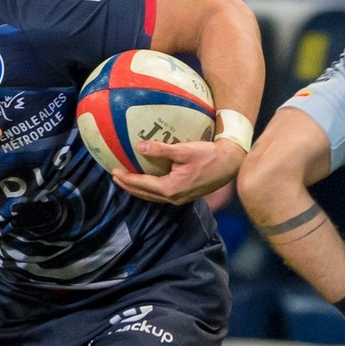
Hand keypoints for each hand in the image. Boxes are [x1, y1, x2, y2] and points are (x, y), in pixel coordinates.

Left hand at [112, 138, 244, 206]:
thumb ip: (161, 150)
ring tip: (126, 180)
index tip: (114, 171)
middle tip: (115, 177)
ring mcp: (180, 198)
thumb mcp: (184, 150)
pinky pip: (161, 194)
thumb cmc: (209, 155)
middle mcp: (173, 198)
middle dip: (128, 186)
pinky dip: (149, 189)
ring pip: (152, 196)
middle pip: (144, 194)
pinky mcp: (185, 195)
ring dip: (138, 189)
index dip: (127, 178)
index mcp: (171, 188)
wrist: (230, 164)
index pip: (142, 184)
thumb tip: (139, 147)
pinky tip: (147, 181)